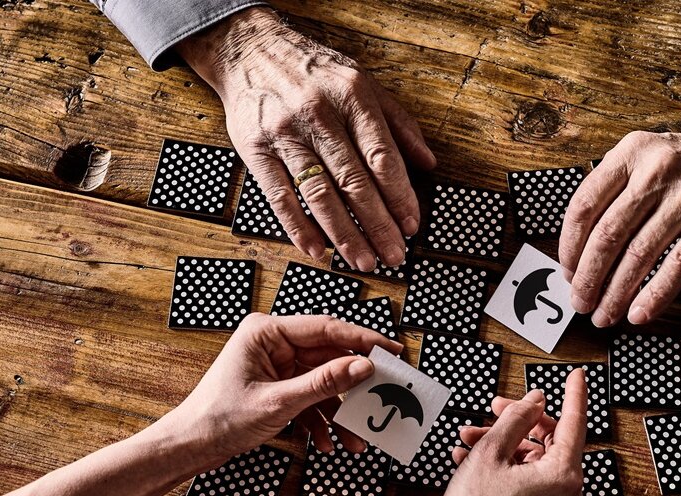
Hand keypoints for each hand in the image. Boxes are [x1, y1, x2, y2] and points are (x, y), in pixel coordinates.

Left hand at [165, 313, 403, 463]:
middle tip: (384, 393)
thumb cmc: (219, 418)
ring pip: (322, 382)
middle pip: (328, 356)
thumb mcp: (278, 402)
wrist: (189, 446)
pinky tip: (326, 442)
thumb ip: (324, 383)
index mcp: (267, 331)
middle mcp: (273, 343)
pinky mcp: (278, 386)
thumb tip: (363, 367)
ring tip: (355, 437)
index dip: (362, 340)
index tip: (391, 351)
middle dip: (352, 384)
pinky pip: (310, 398)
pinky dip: (320, 420)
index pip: (326, 328)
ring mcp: (276, 365)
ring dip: (338, 411)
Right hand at [178, 8, 436, 271]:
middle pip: (354, 182)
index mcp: (353, 97)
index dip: (400, 196)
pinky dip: (298, 228)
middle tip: (394, 256)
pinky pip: (280, 196)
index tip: (412, 225)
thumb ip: (399, 124)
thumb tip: (429, 163)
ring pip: (319, 194)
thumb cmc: (315, 73)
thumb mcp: (365, 84)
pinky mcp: (256, 150)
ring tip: (363, 260)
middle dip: (378, 225)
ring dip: (344, 234)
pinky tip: (317, 250)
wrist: (252, 51)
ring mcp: (286, 134)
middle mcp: (320, 115)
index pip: (382, 157)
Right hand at [413, 370, 588, 495]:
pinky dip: (507, 466)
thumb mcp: (491, 452)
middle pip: (550, 441)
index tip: (578, 375)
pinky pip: (531, 481)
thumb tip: (535, 401)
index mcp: (564, 475)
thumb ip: (516, 419)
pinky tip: (474, 460)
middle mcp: (568, 494)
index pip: (575, 422)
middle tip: (495, 408)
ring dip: (505, 444)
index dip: (574, 393)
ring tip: (470, 439)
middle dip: (519, 422)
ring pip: (535, 461)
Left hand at [558, 119, 680, 326]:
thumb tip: (581, 253)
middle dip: (589, 278)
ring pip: (639, 254)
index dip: (569, 247)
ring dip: (616, 293)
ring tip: (605, 315)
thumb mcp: (649, 159)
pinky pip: (678, 264)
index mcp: (631, 153)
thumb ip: (616, 193)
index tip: (567, 274)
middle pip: (607, 235)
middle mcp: (657, 170)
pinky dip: (655, 294)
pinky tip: (640, 313)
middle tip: (580, 303)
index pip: (584, 206)